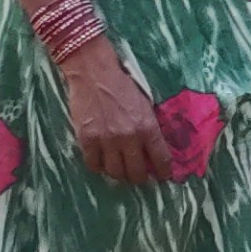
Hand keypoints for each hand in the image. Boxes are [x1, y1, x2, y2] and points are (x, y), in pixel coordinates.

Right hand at [63, 41, 173, 185]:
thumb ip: (150, 127)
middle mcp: (128, 137)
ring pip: (115, 172)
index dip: (164, 172)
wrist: (94, 74)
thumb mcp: (146, 105)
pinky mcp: (86, 140)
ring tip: (121, 169)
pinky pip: (93, 165)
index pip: (160, 159)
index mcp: (147, 127)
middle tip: (140, 176)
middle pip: (136, 172)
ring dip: (119, 174)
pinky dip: (99, 167)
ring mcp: (106, 140)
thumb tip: (155, 149)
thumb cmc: (123, 86)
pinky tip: (102, 161)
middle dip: (140, 178)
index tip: (164, 176)